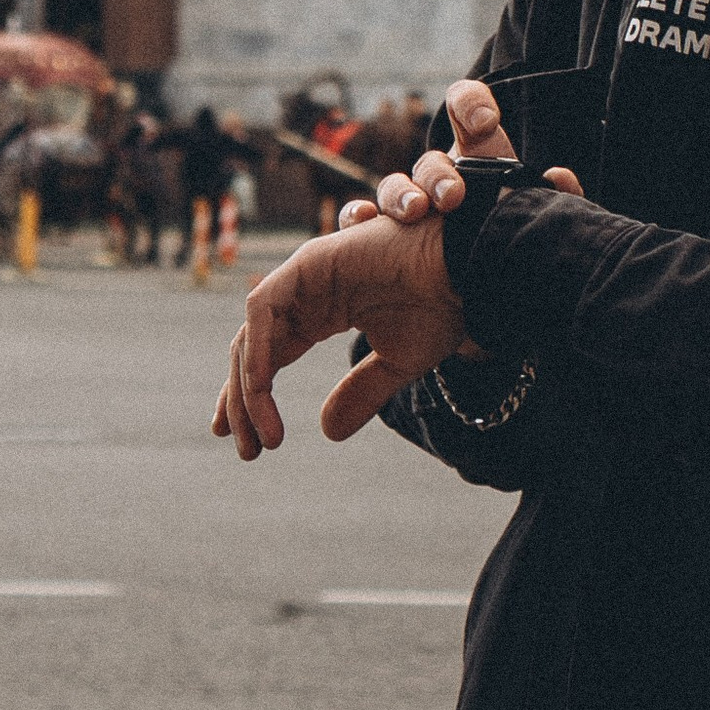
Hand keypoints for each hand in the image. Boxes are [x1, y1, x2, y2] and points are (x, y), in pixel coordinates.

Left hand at [213, 80, 580, 458]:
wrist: (468, 271)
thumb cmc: (440, 309)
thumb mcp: (394, 367)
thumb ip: (358, 395)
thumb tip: (326, 433)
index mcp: (323, 312)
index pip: (270, 355)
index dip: (251, 397)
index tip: (247, 441)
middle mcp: (308, 292)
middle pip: (252, 347)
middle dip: (240, 400)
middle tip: (245, 447)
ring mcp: (306, 275)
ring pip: (252, 332)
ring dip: (246, 385)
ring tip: (259, 434)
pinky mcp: (309, 262)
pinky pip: (264, 309)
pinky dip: (258, 351)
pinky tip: (262, 390)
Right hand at [333, 79, 582, 237]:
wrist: (472, 306)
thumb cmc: (499, 255)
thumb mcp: (522, 227)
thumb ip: (547, 202)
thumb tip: (562, 179)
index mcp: (475, 163)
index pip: (466, 112)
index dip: (470, 105)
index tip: (482, 122)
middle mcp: (436, 180)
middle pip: (431, 164)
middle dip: (440, 174)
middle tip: (453, 198)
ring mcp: (406, 209)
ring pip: (394, 188)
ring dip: (401, 195)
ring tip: (412, 212)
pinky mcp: (378, 241)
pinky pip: (359, 219)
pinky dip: (357, 216)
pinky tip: (361, 222)